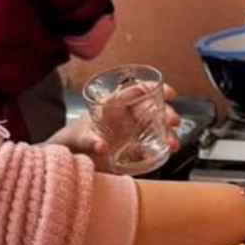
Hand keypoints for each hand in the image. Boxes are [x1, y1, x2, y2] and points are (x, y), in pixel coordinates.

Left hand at [49, 85, 181, 172]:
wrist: (70, 155)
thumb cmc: (73, 139)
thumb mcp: (79, 138)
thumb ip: (89, 140)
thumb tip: (101, 145)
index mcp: (113, 105)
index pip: (136, 90)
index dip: (154, 88)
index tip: (169, 93)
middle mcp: (125, 116)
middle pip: (151, 109)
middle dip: (165, 113)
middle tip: (173, 121)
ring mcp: (130, 131)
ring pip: (154, 127)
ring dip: (167, 133)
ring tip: (172, 144)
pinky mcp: (132, 147)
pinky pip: (151, 144)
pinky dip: (161, 147)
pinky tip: (168, 152)